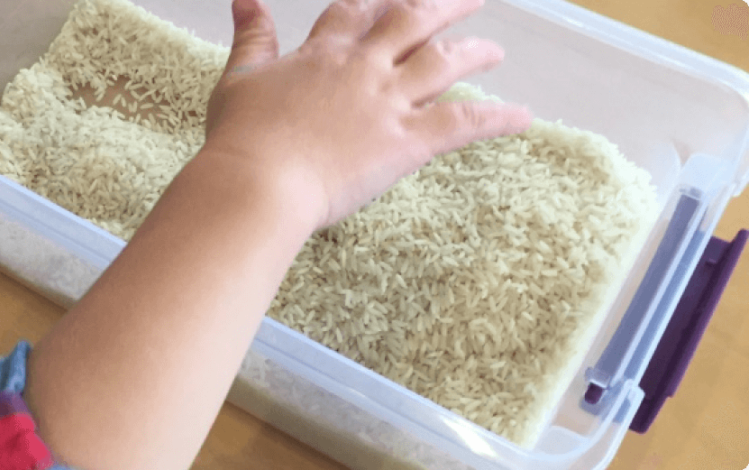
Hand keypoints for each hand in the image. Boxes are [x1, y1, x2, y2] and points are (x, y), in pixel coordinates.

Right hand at [204, 0, 531, 229]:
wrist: (259, 182)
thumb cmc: (242, 139)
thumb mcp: (239, 79)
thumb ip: (251, 38)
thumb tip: (244, 0)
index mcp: (324, 54)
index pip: (357, 12)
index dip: (375, 4)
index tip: (389, 1)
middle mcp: (363, 68)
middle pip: (412, 21)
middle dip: (444, 7)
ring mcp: (388, 103)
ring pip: (444, 63)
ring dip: (475, 52)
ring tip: (496, 51)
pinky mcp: (407, 143)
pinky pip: (463, 124)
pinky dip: (497, 119)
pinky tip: (523, 116)